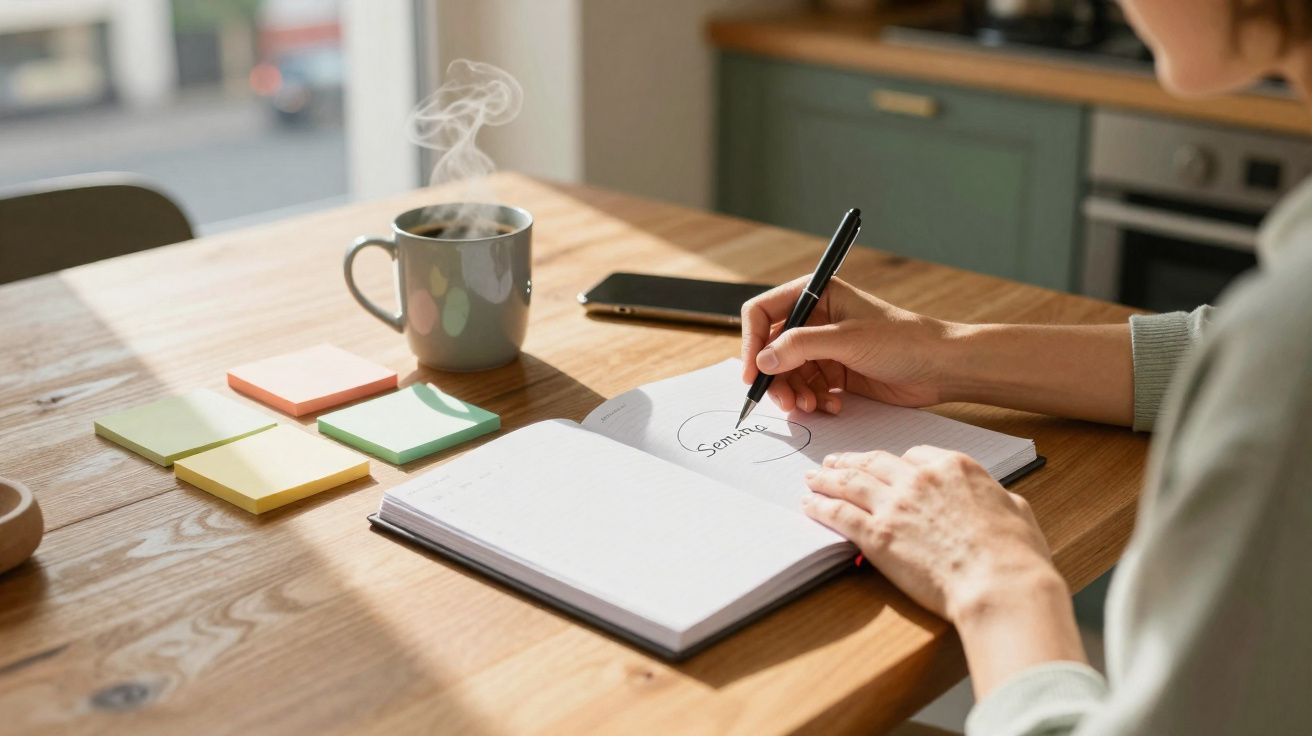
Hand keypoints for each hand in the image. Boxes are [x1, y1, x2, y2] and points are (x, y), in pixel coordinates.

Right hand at [740, 276, 954, 413]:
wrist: (941, 367)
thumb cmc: (902, 340)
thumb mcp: (847, 340)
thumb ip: (800, 347)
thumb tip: (762, 360)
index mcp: (816, 295)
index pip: (763, 313)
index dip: (752, 342)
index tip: (752, 373)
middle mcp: (815, 319)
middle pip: (771, 349)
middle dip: (774, 377)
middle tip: (785, 403)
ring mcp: (825, 347)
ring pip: (787, 373)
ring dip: (794, 393)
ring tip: (812, 407)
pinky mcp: (836, 372)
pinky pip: (808, 388)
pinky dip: (814, 400)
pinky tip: (833, 406)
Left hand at [802, 446, 1058, 622]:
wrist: (999, 584)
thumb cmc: (1016, 556)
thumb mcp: (1017, 511)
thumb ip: (998, 499)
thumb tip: (999, 500)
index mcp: (954, 467)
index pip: (915, 455)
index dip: (896, 463)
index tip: (884, 467)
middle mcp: (920, 479)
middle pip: (875, 463)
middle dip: (852, 462)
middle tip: (835, 463)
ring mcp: (895, 505)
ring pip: (851, 483)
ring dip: (827, 478)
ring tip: (812, 477)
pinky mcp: (877, 535)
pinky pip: (839, 514)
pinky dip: (821, 507)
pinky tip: (809, 505)